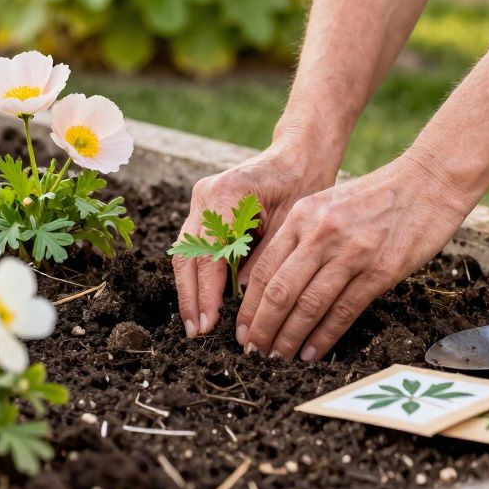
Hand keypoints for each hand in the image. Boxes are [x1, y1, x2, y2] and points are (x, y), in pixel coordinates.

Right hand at [171, 138, 336, 337]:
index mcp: (227, 194)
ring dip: (190, 290)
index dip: (207, 292)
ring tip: (196, 324)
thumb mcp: (291, 224)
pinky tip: (202, 302)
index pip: (208, 252)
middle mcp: (205, 195)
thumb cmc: (303, 184)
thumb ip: (264, 259)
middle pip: (187, 254)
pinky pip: (193, 247)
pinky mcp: (203, 209)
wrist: (298, 157)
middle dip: (190, 296)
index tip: (209, 324)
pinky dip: (197, 276)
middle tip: (196, 332)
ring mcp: (200, 200)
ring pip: (185, 253)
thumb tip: (244, 300)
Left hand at [235, 151, 475, 359]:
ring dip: (289, 338)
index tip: (241, 329)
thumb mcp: (328, 204)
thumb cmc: (377, 196)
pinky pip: (344, 311)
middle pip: (279, 291)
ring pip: (308, 306)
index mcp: (303, 216)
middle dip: (262, 328)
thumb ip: (301, 236)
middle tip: (253, 351)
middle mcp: (321, 234)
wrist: (428, 182)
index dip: (248, 306)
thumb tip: (273, 280)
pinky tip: (312, 353)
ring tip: (278, 359)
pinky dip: (324, 337)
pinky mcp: (380, 271)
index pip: (263, 269)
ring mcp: (351, 254)